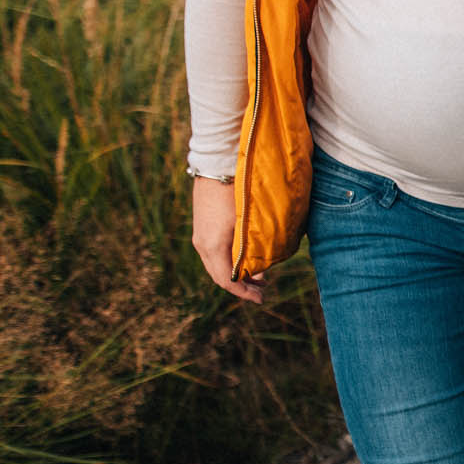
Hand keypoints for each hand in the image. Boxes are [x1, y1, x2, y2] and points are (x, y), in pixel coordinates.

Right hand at [192, 175, 265, 303]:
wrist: (218, 164)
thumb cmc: (237, 191)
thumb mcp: (247, 223)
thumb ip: (253, 247)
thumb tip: (262, 270)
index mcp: (212, 246)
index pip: (227, 280)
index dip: (244, 293)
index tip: (261, 299)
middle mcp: (202, 244)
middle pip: (220, 276)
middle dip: (242, 286)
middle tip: (263, 291)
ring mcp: (201, 235)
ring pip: (217, 265)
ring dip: (237, 273)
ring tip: (259, 278)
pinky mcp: (203, 227)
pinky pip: (216, 253)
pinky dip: (230, 261)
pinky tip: (246, 258)